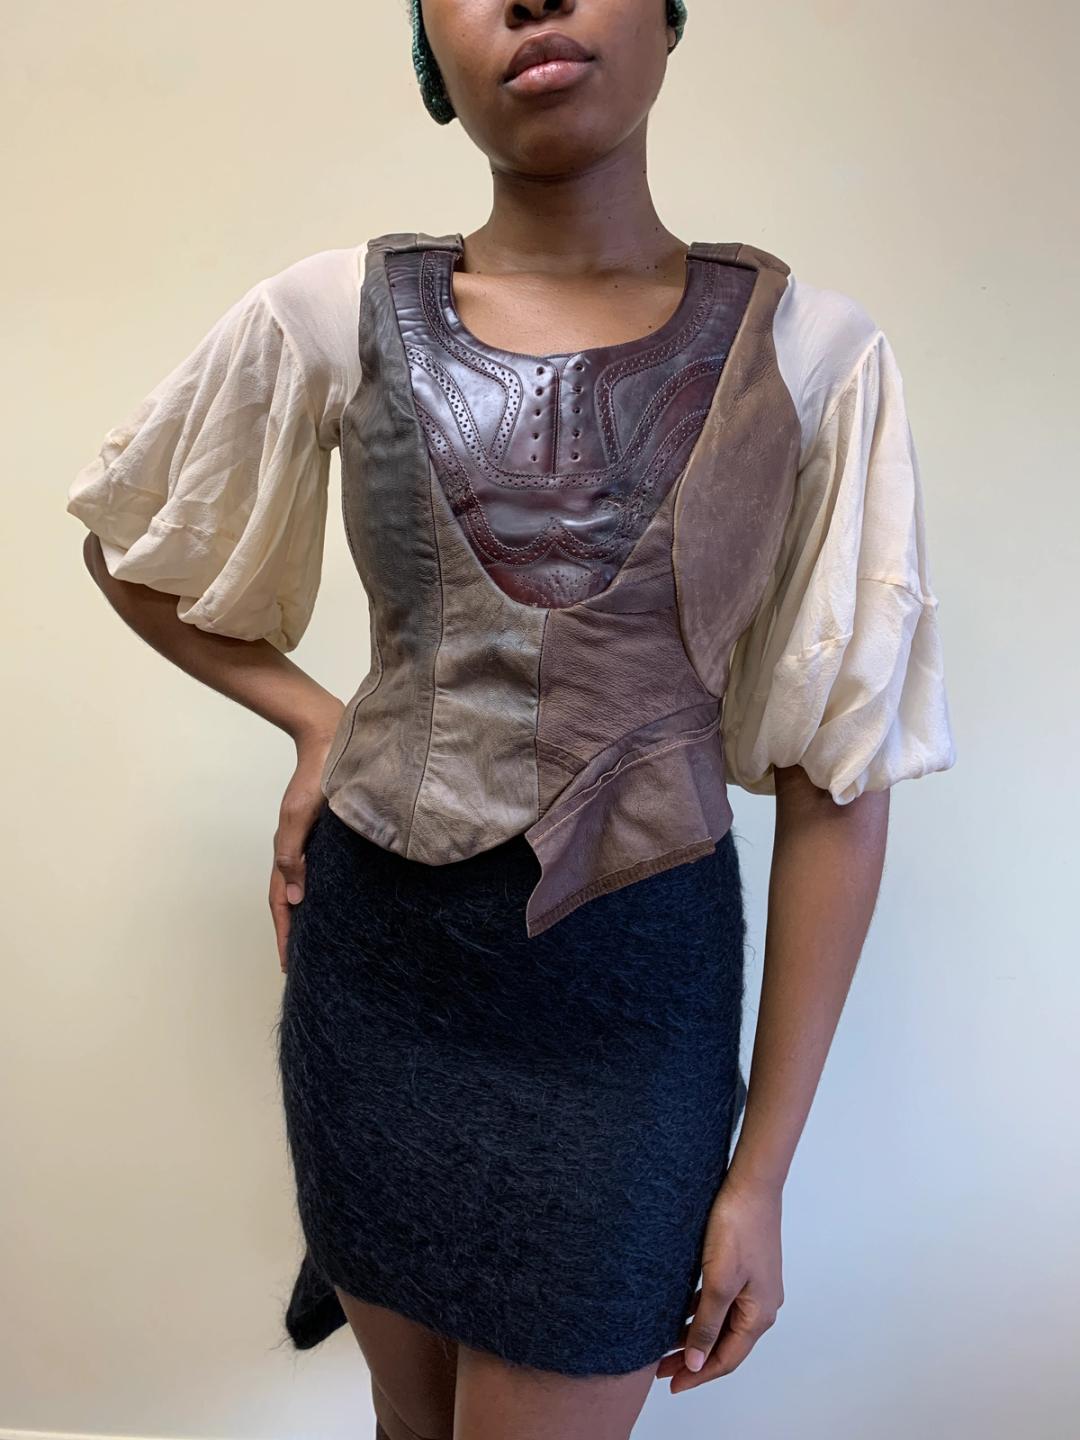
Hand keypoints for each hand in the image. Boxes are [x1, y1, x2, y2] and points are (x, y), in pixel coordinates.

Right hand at [270, 724, 339, 973]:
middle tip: (301, 964)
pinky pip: (321, 872)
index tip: (288, 965)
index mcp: (289, 851)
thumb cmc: (317, 776)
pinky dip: (322, 893)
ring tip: (316, 942)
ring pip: (305, 888)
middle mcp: (299, 851)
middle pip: (290, 902)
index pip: (282, 904)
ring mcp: (313, 844)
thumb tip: (295, 899)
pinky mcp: (330, 835)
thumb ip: (293, 854)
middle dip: (293, 933)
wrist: (330, 738)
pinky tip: (335, 903)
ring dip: (306, 916)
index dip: (285, 935)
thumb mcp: (300, 816)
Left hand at [656, 1172, 783, 1391]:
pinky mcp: (743, 1269)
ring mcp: (753, 1287)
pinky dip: (699, 1313)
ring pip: (720, 1322)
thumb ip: (707, 1324)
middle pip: (723, 1343)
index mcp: (760, 1314)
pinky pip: (720, 1302)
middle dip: (693, 1359)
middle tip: (660, 1369)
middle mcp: (761, 1305)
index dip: (698, 1375)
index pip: (726, 1358)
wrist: (750, 1184)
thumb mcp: (719, 1281)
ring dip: (694, 1336)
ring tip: (664, 1346)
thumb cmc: (738, 1227)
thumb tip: (698, 1363)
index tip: (671, 1384)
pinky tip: (678, 1313)